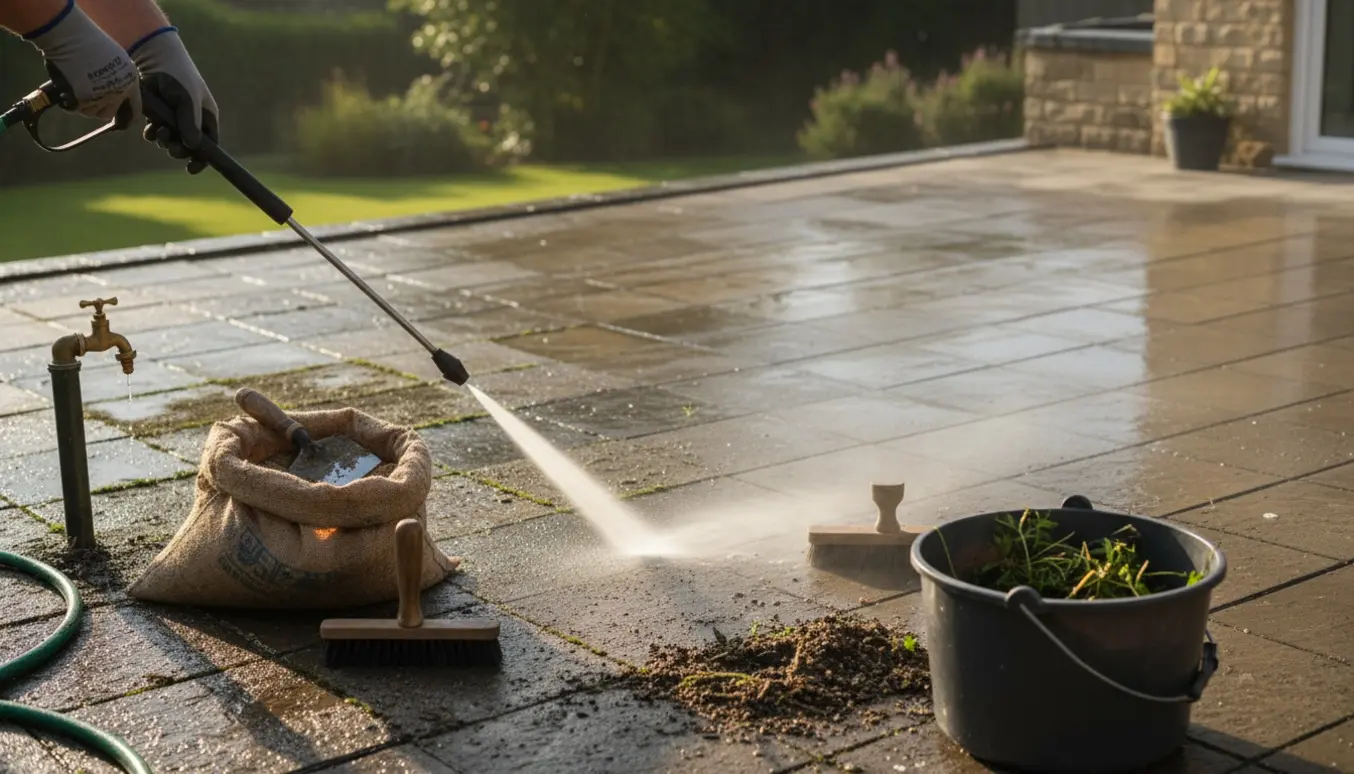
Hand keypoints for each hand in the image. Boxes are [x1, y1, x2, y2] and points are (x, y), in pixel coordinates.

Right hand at [24, 2, 140, 122]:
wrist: (70, 36)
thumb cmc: (88, 42)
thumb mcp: (115, 59)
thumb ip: (119, 78)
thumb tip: (115, 94)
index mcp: (131, 81)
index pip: (135, 109)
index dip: (127, 116)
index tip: (122, 122)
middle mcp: (119, 92)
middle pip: (109, 114)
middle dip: (99, 109)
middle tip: (88, 97)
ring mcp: (101, 97)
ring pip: (90, 113)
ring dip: (83, 104)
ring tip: (76, 86)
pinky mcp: (82, 99)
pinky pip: (75, 108)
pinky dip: (69, 102)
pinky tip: (67, 87)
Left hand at [130, 28, 217, 173]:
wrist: (153, 58)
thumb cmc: (179, 77)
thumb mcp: (188, 100)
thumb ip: (190, 123)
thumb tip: (192, 146)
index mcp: (206, 118)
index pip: (210, 146)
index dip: (203, 159)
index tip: (192, 168)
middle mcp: (192, 121)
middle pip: (189, 148)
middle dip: (178, 150)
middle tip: (170, 147)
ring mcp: (174, 119)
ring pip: (171, 142)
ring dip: (164, 141)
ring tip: (158, 132)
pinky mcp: (158, 116)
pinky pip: (156, 133)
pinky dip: (153, 134)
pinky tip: (150, 128)